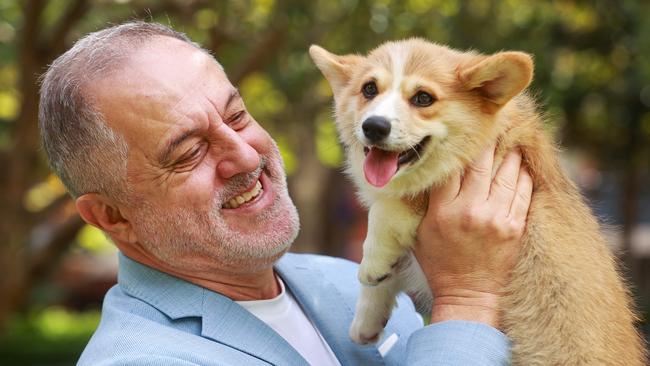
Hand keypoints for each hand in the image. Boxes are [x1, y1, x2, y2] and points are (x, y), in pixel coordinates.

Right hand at [414, 143, 532, 328]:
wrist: (468, 295)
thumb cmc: (439, 263)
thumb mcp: (420, 231)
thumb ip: (425, 201)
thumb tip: (429, 170)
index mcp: (443, 211)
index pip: (451, 167)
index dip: (458, 146)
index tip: (462, 130)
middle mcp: (470, 211)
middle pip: (480, 164)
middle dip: (486, 141)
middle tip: (490, 122)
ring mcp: (496, 219)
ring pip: (506, 172)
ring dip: (508, 153)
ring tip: (509, 137)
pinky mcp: (515, 227)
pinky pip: (523, 191)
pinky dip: (522, 174)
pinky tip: (521, 163)